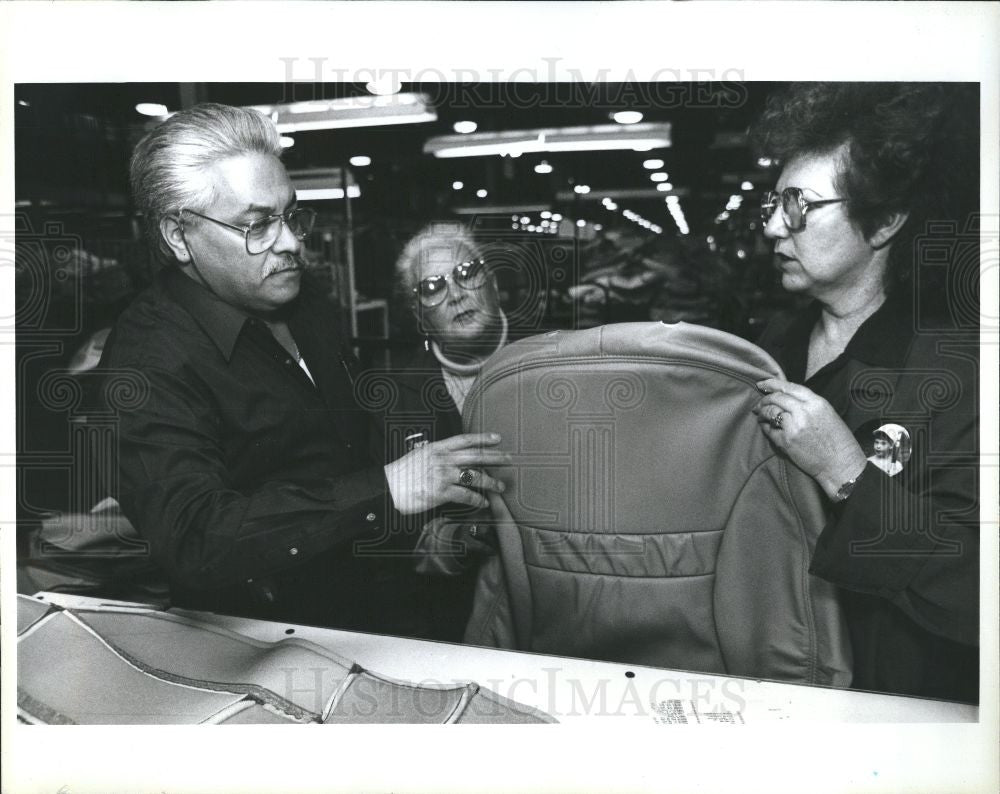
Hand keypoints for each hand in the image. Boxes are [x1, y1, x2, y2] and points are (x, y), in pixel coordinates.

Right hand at [384, 433, 510, 513]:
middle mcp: (443, 460)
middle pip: (476, 456)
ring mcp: (443, 475)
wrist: (387, 487)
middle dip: (495, 457)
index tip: (497, 438)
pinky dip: (477, 499)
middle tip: (509, 459)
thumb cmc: (400, 474)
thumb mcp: (419, 457)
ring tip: (500, 486)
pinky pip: (466, 495)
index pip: (465, 440)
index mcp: (437, 448)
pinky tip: (483, 502)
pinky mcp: (441, 492)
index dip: (483, 438)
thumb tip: (449, 459)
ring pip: (475, 476)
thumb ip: (436, 456)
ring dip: (491, 482)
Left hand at [753, 377, 866, 499]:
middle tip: (759, 404)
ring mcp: (794, 426)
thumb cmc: (838, 441)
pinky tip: (766, 427)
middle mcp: (804, 411)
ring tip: (760, 415)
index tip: (761, 384)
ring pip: (770, 412)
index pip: (789, 387)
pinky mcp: (787, 441)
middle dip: (764, 400)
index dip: (772, 384)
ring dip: (762, 412)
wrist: (841, 464)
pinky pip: (770, 430)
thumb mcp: (828, 414)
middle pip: (776, 398)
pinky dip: (765, 427)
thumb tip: (788, 400)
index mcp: (817, 402)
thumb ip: (808, 405)